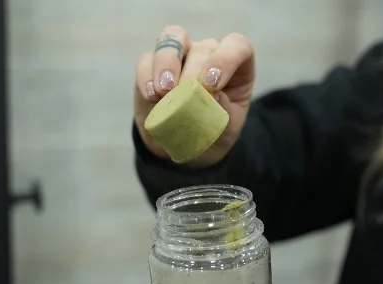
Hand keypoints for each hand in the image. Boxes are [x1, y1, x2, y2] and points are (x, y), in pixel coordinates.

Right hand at [133, 26, 254, 165]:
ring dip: (167, 62)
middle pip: (202, 48)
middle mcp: (208, 55)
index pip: (236, 46)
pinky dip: (146, 76)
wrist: (184, 147)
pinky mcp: (152, 66)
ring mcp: (180, 56)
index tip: (212, 85)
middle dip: (193, 72)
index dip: (226, 59)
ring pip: (173, 38)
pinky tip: (151, 97)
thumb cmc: (211, 134)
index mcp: (234, 68)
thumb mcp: (226, 130)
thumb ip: (225, 112)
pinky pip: (146, 58)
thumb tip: (214, 95)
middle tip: (185, 96)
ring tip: (165, 90)